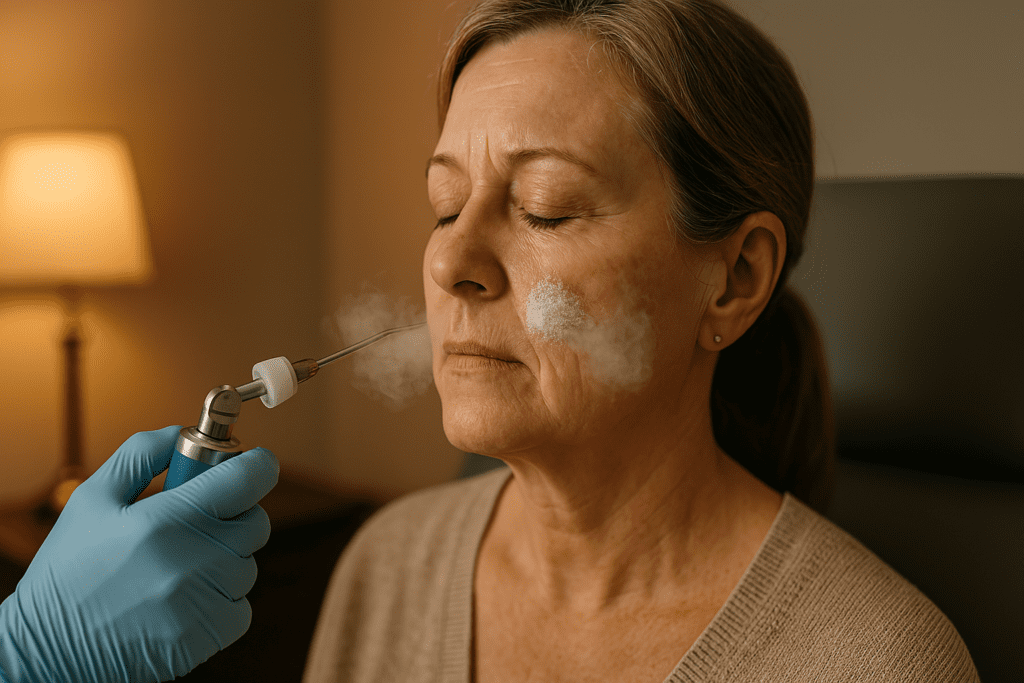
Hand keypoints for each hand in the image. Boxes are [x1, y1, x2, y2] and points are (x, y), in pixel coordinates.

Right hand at [0, 426, 278, 682]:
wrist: (49, 650)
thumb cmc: (69, 570)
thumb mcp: (92, 499)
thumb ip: (142, 454)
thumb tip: (183, 430)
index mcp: (167, 519)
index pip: (247, 479)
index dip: (258, 465)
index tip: (254, 463)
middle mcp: (194, 560)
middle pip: (255, 522)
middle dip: (233, 516)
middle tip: (194, 525)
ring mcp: (204, 601)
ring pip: (247, 566)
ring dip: (224, 562)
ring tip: (175, 569)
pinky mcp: (209, 636)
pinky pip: (240, 607)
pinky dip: (221, 600)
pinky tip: (181, 600)